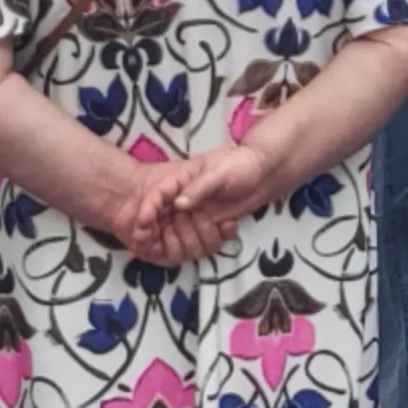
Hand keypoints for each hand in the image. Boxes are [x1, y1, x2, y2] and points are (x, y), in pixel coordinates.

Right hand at [127, 145, 276, 265]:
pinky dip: (212, 239)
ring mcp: (194, 215)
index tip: (144, 225)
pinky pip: (201, 242)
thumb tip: (179, 204)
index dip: (147, 212)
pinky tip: (229, 225)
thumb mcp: (218, 173)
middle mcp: (183, 200)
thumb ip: (198, 188)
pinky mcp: (207, 225)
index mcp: (179, 181)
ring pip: (181, 237)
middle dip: (172, 233)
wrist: (263, 173)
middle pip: (162, 223)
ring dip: (196, 238)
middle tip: (194, 228)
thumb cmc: (239, 165)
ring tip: (219, 223)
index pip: (155, 197)